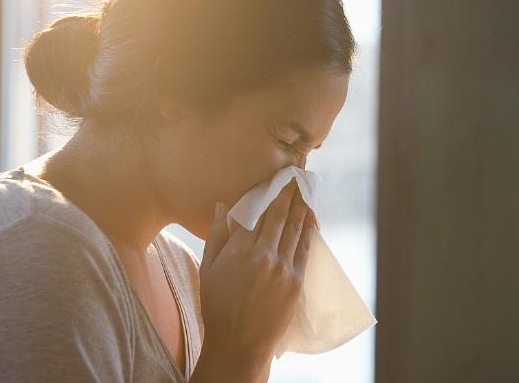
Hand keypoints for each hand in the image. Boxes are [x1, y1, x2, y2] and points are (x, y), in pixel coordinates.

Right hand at [198, 179, 317, 368]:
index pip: (256, 210)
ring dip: (300, 205)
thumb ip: (217, 235)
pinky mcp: (296, 280)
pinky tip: (309, 215)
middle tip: (293, 174)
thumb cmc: (218, 305)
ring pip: (294, 227)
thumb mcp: (208, 268)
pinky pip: (304, 246)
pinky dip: (308, 228)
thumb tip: (224, 205)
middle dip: (287, 192)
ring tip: (303, 188)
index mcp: (238, 251)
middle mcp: (263, 255)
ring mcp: (282, 268)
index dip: (266, 192)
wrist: (239, 343)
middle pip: (278, 214)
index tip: (273, 177)